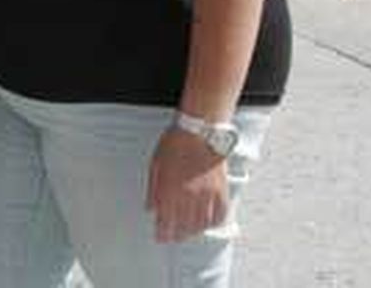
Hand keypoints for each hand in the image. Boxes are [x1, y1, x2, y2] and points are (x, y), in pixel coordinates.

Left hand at [147, 126, 229, 241]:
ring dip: (193, 231)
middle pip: (184, 226)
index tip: (160, 238)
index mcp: (170, 190)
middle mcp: (189, 196)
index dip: (163, 233)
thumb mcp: (155, 165)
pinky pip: (219, 215)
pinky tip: (206, 223)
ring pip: (202, 223)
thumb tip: (149, 208)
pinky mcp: (221, 191)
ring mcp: (207, 195)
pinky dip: (212, 222)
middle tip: (172, 238)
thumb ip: (153, 190)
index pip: (166, 221)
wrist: (200, 133)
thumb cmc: (174, 145)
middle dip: (177, 235)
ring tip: (187, 233)